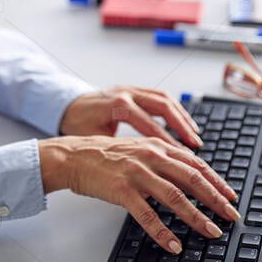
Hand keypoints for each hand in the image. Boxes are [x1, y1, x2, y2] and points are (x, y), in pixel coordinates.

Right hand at [38, 136, 239, 252]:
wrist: (74, 156)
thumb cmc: (106, 155)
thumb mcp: (139, 149)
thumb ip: (163, 158)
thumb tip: (189, 174)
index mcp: (158, 146)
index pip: (195, 164)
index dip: (216, 181)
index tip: (230, 196)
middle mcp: (151, 156)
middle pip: (192, 179)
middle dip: (215, 199)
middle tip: (231, 215)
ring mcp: (137, 173)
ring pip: (175, 197)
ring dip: (196, 216)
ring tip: (211, 231)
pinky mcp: (122, 190)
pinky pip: (147, 215)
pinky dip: (163, 231)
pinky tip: (173, 243)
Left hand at [59, 85, 203, 148]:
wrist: (66, 106)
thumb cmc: (78, 126)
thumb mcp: (95, 140)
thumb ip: (118, 152)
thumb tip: (137, 171)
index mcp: (116, 106)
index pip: (148, 124)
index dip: (167, 141)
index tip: (180, 155)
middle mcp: (127, 94)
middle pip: (163, 107)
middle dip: (182, 127)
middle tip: (195, 144)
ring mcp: (132, 89)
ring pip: (165, 100)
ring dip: (182, 118)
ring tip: (195, 136)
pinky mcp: (135, 90)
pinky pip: (160, 97)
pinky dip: (175, 110)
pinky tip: (184, 123)